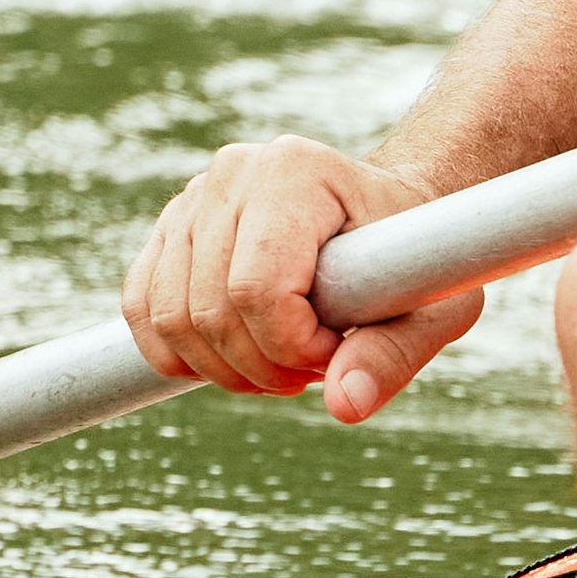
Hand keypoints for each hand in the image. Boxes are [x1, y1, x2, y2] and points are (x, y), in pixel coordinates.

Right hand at [120, 139, 484, 423]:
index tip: (337, 350)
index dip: (291, 347)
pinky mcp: (170, 231)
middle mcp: (232, 174)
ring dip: (223, 369)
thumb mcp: (433, 308)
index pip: (256, 289)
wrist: (388, 216)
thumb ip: (391, 356)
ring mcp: (192, 200)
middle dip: (261, 367)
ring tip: (281, 361)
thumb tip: (344, 405)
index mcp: (294, 172)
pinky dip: (178, 354)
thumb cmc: (417, 260)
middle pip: (210, 311)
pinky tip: (235, 360)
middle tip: (314, 367)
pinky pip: (143, 309)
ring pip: (169, 319)